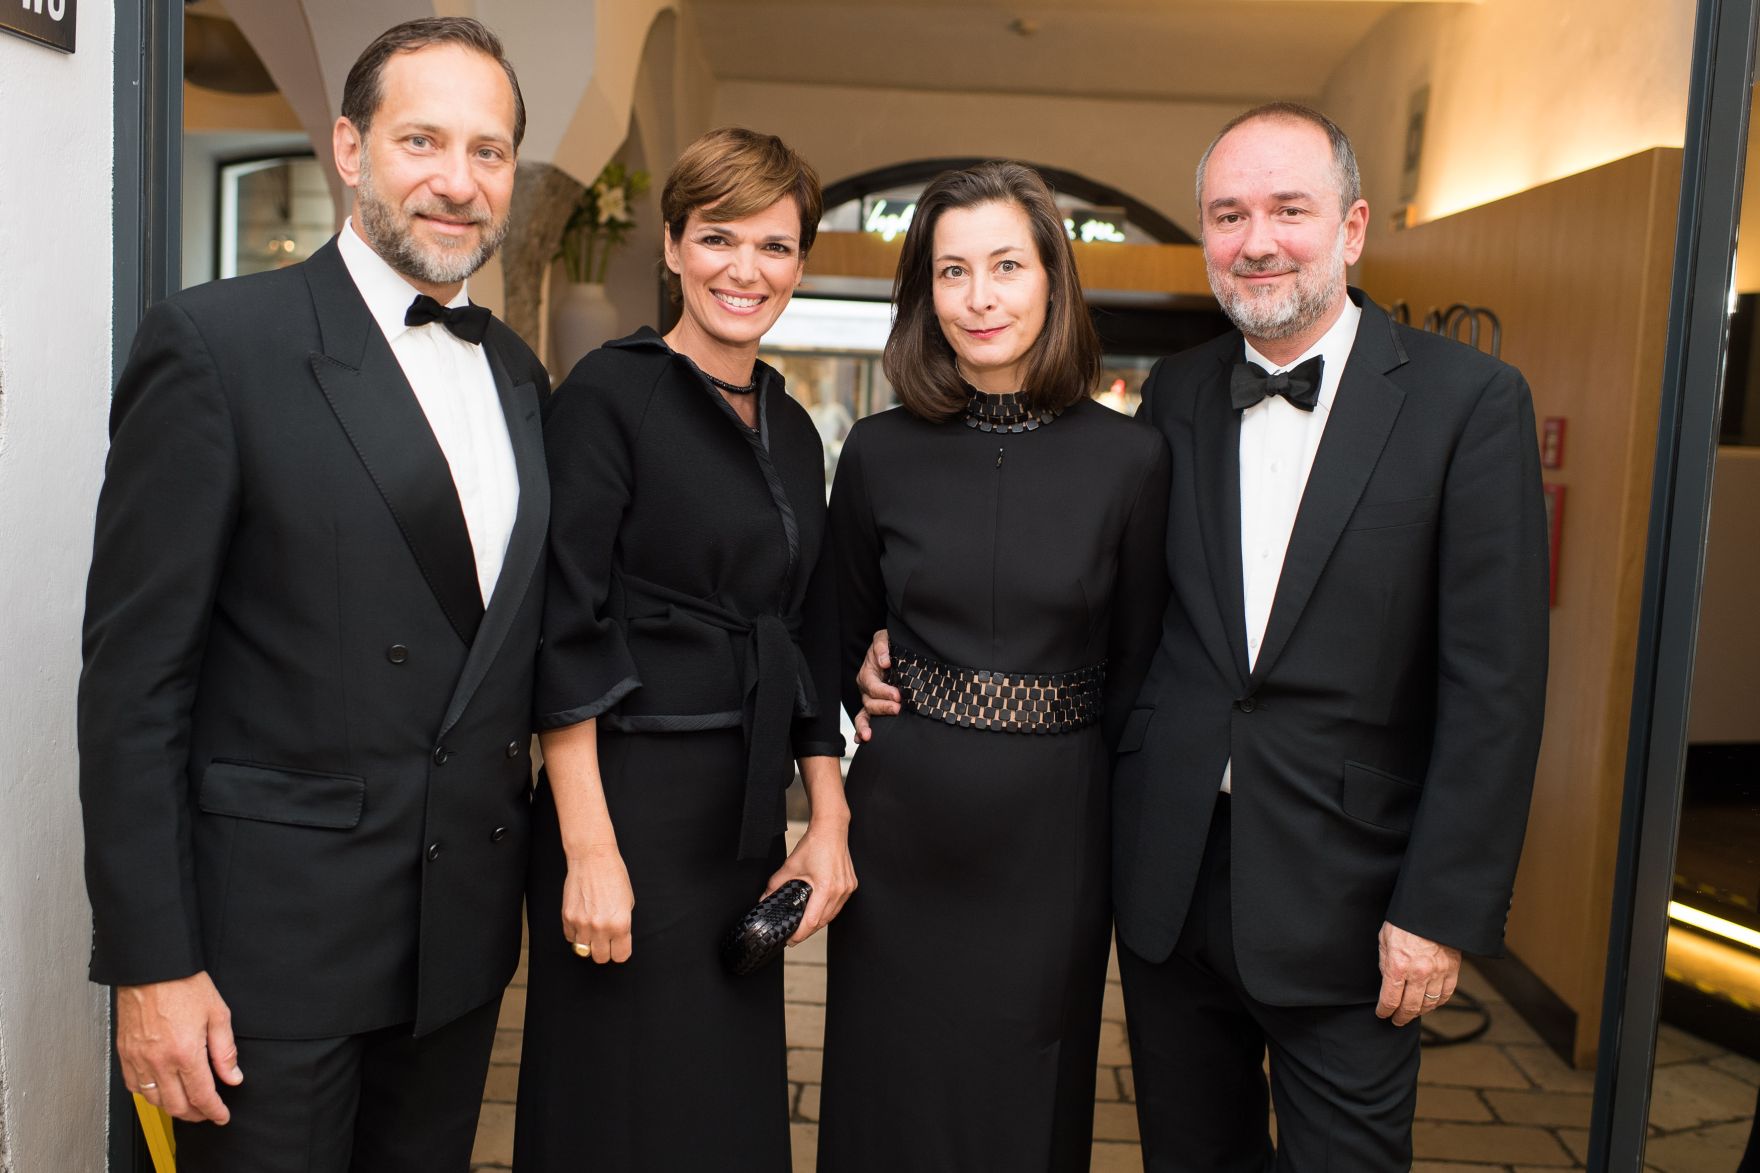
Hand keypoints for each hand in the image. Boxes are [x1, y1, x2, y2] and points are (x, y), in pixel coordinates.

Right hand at [116, 971, 242, 1123]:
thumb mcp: (218, 1014)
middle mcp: (159, 1061)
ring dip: (172, 1107)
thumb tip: (233, 1076)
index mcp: (185, 1053)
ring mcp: (139, 1059)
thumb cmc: (184, 984)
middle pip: (177, 1105)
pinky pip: (134, 1086)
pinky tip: (161, 1090)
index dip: (214, 1111)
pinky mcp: (125, 1053)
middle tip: (208, 1113)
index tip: (221, 1116)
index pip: (201, 1095)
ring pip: (154, 1100)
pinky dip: (149, 1095)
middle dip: (195, 1115)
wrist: (152, 968)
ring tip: (187, 1103)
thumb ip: (225, 1051)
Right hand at [562, 845, 635, 963]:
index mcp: (620, 924)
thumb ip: (622, 925)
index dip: (621, 952)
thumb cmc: (614, 877)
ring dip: (589, 944)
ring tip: (593, 930)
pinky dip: (576, 935)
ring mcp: (582, 924)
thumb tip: (617, 941)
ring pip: (583, 951)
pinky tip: (582, 922)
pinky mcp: (567, 918)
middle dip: (605, 950)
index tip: (619, 946)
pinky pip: (570, 938)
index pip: (620, 956)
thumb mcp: (628, 903)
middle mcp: (601, 927)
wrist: (593, 859)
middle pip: (601, 958)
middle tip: (606, 939)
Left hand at [764, 818, 856, 943]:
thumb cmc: (814, 845)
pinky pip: (839, 905)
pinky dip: (828, 911)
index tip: (790, 939)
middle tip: (794, 935)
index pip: (812, 921)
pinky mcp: (851, 885)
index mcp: (825, 888)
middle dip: (807, 931)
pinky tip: (818, 911)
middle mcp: (839, 890)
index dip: (800, 934)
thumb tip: (764, 898)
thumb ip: (775, 884)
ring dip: (819, 923)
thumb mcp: (790, 866)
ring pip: (832, 915)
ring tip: (805, 926)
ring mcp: (847, 888)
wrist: (832, 829)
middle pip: (823, 922)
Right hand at [853, 627, 899, 742]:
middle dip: (882, 707)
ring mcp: (869, 699)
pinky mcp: (875, 707)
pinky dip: (861, 730)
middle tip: (896, 708)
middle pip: (869, 702)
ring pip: (865, 714)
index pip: (873, 685)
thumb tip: (884, 662)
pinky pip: (865, 719)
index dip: (884, 691)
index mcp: (868, 673)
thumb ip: (882, 646)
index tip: (897, 695)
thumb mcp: (884, 639)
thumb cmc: (888, 646)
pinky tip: (862, 739)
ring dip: (866, 725)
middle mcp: (866, 688)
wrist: (891, 652)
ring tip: (869, 735)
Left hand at [1375, 921, 1461, 1025]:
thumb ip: (1386, 964)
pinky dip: (1438, 1002)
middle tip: (1397, 1020)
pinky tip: (1430, 1004)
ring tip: (1412, 1013)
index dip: (1384, 1011)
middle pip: (1410, 1007)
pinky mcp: (1452, 969)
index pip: (1390, 999)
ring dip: (1419, 1012)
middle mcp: (1419, 972)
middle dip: (1401, 1017)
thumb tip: (1387, 983)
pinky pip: (1446, 994)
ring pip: (1429, 1004)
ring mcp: (1438, 972)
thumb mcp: (1384, 940)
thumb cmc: (1404, 922)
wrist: (1430, 908)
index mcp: (1398, 965)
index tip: (1382, 1014)